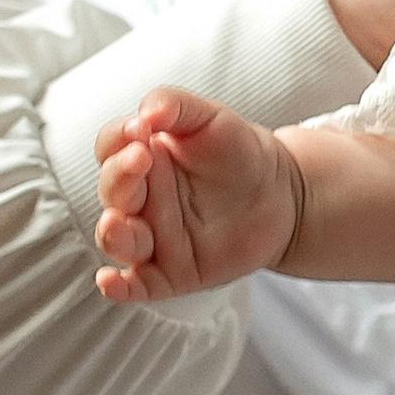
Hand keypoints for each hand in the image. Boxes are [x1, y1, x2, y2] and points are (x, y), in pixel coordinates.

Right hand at [94, 87, 301, 303]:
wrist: (284, 194)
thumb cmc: (240, 153)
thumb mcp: (213, 119)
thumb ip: (177, 106)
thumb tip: (146, 113)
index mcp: (140, 158)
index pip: (110, 148)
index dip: (118, 139)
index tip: (140, 130)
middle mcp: (139, 199)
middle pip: (111, 191)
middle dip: (120, 177)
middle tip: (141, 159)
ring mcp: (152, 238)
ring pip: (117, 240)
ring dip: (113, 232)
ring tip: (119, 221)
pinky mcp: (169, 273)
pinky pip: (136, 286)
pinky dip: (119, 288)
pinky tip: (110, 283)